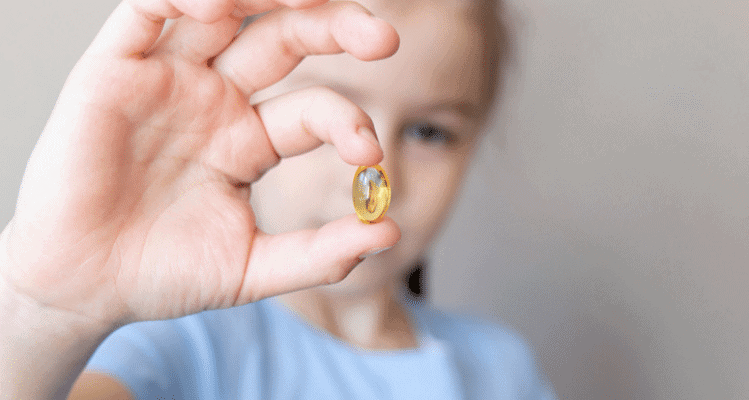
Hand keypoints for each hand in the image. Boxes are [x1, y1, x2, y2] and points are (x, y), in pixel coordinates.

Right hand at [0, 0, 399, 327]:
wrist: (83, 288)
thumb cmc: (163, 274)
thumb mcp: (252, 268)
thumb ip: (320, 254)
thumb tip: (389, 234)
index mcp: (250, 141)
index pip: (313, 110)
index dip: (346, 122)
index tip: (368, 152)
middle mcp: (215, 100)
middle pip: (283, 40)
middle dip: (334, 28)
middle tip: (382, 36)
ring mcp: (169, 80)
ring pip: (225, 11)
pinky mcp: (116, 69)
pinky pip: (149, 13)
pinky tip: (218, 4)